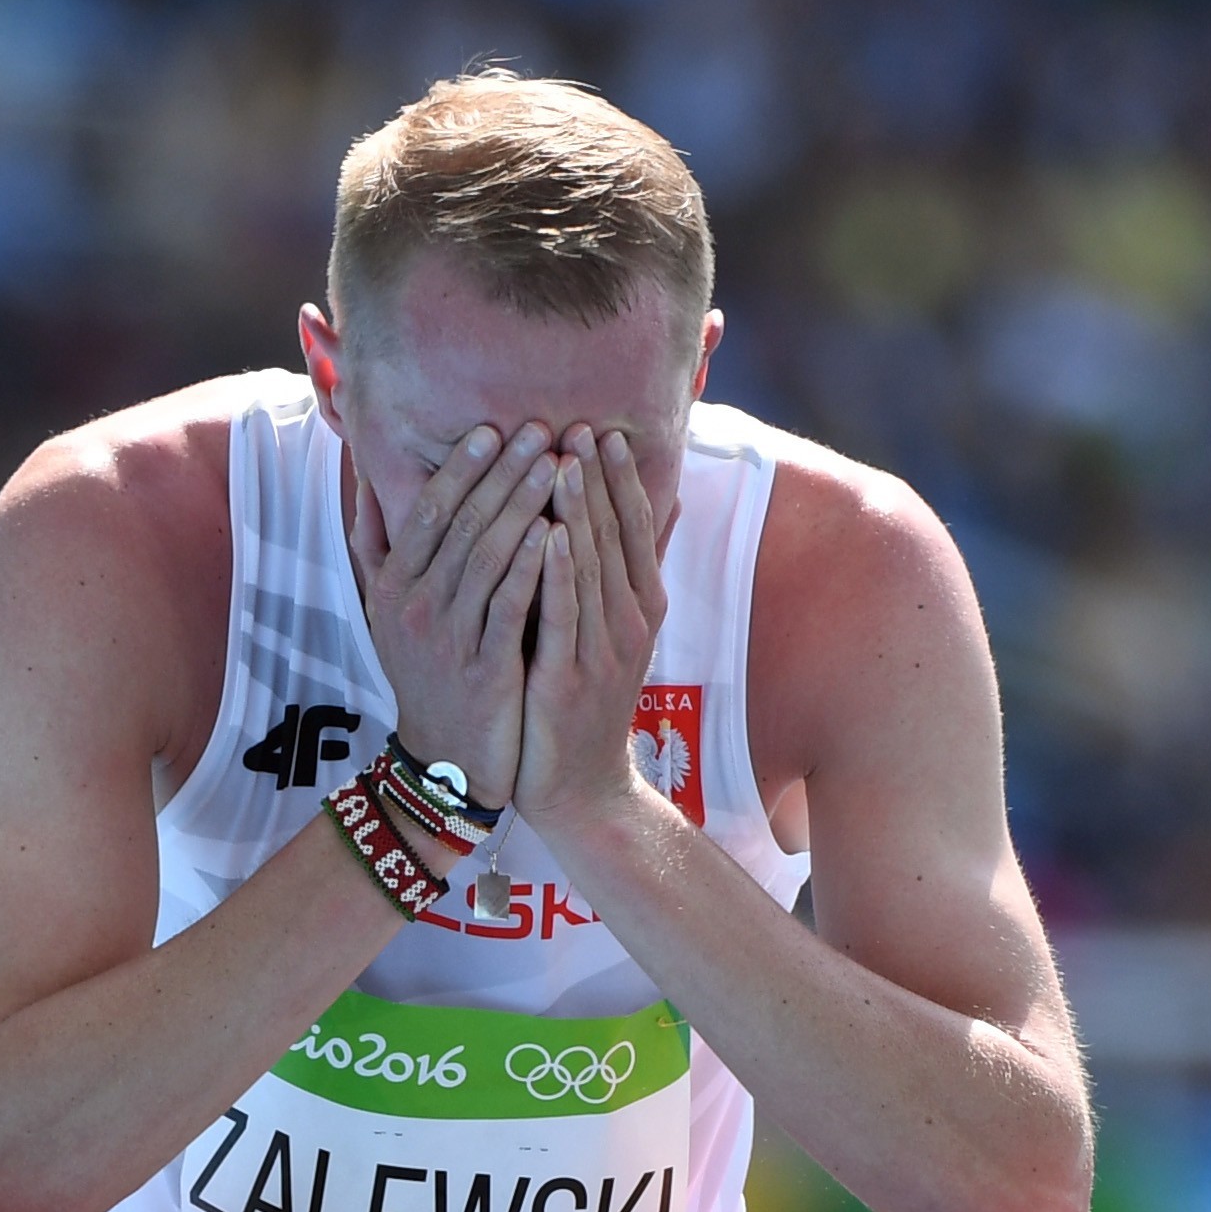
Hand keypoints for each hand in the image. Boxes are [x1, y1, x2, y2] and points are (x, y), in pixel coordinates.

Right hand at [349, 419, 556, 808]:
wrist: (448, 763)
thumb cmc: (428, 676)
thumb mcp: (386, 612)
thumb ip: (376, 545)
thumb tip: (362, 476)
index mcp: (392, 586)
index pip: (425, 511)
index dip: (459, 468)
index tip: (491, 428)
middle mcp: (414, 607)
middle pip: (461, 525)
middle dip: (502, 473)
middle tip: (539, 431)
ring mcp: (449, 639)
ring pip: (487, 558)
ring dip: (524, 506)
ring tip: (557, 466)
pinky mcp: (485, 669)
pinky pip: (510, 606)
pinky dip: (532, 566)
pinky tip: (558, 531)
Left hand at [514, 427, 668, 838]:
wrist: (580, 787)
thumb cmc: (585, 704)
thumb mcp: (617, 632)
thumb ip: (632, 571)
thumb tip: (665, 508)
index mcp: (641, 606)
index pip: (634, 527)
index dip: (617, 478)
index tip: (598, 429)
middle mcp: (629, 622)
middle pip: (614, 536)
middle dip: (595, 479)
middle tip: (575, 425)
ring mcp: (602, 650)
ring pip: (589, 567)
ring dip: (577, 511)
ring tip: (559, 459)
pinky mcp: (569, 677)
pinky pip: (563, 615)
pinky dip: (557, 573)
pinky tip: (546, 533)